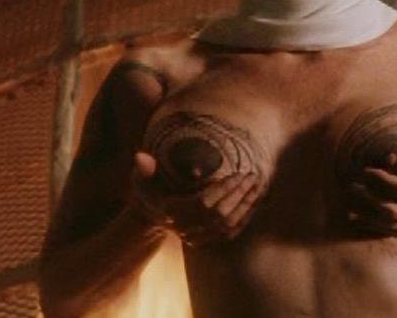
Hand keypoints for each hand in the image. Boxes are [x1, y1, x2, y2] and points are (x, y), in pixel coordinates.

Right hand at [131, 152, 263, 246]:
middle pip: (218, 214)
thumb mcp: (143, 178)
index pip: (202, 203)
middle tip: (251, 176)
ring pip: (226, 225)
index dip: (221, 189)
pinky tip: (253, 202)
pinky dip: (244, 218)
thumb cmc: (149, 189)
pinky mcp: (206, 240)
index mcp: (170, 211)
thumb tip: (140, 156)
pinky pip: (230, 233)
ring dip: (244, 205)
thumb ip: (145, 168)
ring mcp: (195, 236)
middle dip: (237, 195)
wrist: (152, 214)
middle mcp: (183, 227)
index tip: (236, 174)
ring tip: (256, 186)